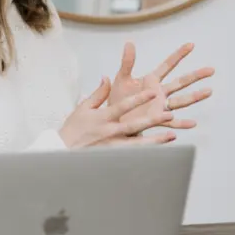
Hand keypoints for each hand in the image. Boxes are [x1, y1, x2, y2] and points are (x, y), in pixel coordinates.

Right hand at [59, 78, 175, 147]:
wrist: (62, 151)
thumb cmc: (73, 128)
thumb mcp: (83, 108)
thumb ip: (99, 93)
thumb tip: (107, 77)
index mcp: (103, 117)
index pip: (123, 106)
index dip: (139, 98)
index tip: (153, 91)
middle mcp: (110, 132)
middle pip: (134, 125)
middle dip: (152, 120)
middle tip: (168, 114)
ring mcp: (113, 147)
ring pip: (138, 144)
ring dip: (155, 140)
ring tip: (172, 136)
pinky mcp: (114, 157)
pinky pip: (134, 156)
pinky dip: (147, 154)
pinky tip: (161, 153)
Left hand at [110, 42, 213, 129]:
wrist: (113, 121)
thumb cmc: (117, 100)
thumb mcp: (121, 80)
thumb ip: (127, 62)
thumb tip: (129, 42)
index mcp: (151, 81)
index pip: (168, 65)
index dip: (179, 54)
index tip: (191, 44)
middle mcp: (160, 93)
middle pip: (181, 82)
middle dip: (196, 76)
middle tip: (211, 69)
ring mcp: (160, 107)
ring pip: (181, 101)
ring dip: (195, 96)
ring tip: (209, 91)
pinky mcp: (157, 120)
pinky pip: (171, 122)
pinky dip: (182, 123)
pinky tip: (193, 123)